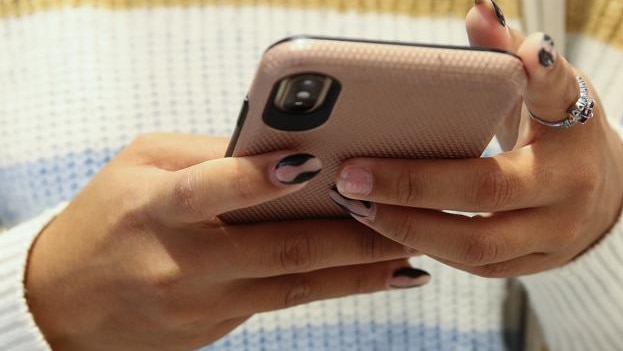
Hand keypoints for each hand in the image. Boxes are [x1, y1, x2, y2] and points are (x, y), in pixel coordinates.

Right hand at [25, 133, 427, 350]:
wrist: (63, 304)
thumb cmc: (106, 218)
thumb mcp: (139, 167)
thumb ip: (206, 155)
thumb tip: (279, 147)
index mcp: (155, 208)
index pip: (211, 189)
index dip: (261, 178)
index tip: (315, 162)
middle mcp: (182, 262)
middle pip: (280, 249)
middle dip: (350, 235)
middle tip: (401, 217)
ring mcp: (201, 304)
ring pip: (295, 287)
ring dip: (357, 270)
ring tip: (407, 253)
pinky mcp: (215, 328)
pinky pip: (282, 305)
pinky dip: (329, 289)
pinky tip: (368, 277)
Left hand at [330, 1, 622, 277]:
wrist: (603, 196)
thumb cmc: (563, 136)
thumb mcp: (548, 91)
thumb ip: (510, 54)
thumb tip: (478, 11)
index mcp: (574, 132)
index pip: (557, 97)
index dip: (542, 75)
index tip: (526, 53)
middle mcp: (567, 191)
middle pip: (486, 192)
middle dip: (411, 186)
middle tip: (351, 176)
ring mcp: (552, 238)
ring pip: (473, 245)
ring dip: (406, 227)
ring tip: (355, 206)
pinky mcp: (531, 266)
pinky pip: (471, 266)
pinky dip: (424, 247)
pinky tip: (384, 228)